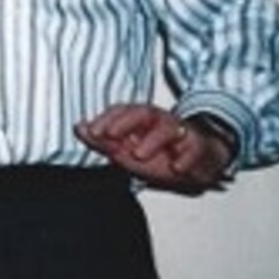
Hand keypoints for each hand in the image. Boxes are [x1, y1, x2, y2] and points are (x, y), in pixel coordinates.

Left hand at [74, 102, 229, 190]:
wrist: (200, 160)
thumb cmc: (161, 153)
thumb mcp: (129, 150)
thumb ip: (103, 141)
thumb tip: (79, 128)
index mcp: (140, 120)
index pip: (122, 111)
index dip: (106, 119)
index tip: (91, 131)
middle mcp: (159, 122)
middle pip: (143, 113)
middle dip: (125, 122)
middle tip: (109, 135)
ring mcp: (180, 133)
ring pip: (168, 128)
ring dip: (152, 140)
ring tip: (138, 153)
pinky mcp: (199, 147)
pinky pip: (195, 149)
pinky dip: (186, 158)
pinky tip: (177, 167)